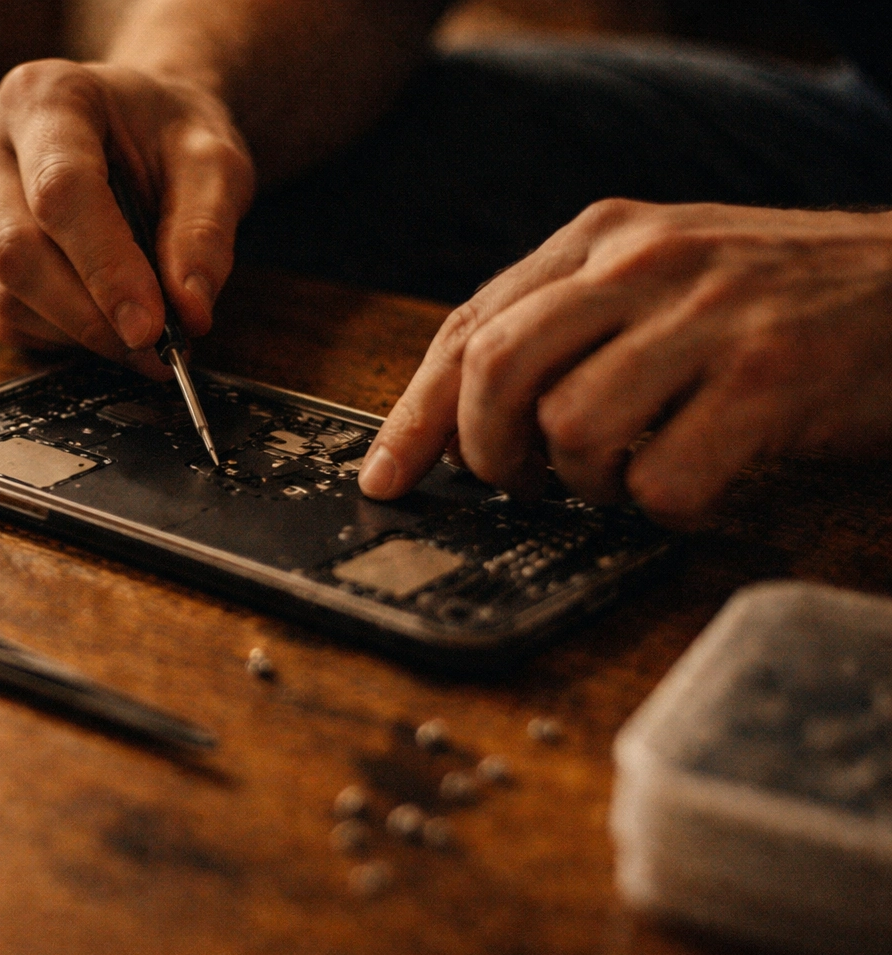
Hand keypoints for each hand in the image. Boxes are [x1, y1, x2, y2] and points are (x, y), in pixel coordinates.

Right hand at [0, 59, 254, 379]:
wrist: (131, 125)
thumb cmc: (167, 136)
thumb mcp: (214, 162)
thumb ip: (206, 230)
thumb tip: (190, 311)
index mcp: (44, 96)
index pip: (61, 192)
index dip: (106, 268)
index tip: (151, 328)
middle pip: (15, 250)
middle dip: (89, 316)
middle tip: (155, 349)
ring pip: (3, 295)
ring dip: (77, 334)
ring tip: (139, 336)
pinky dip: (57, 336)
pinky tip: (100, 320)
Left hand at [359, 199, 891, 527]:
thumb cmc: (777, 298)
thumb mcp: (659, 279)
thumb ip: (567, 325)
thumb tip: (464, 419)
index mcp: (602, 237)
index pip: (469, 328)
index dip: (414, 415)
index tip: (386, 478)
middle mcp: (643, 263)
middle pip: (495, 370)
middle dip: (485, 451)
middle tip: (517, 485)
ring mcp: (706, 316)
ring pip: (568, 427)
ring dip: (582, 483)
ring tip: (623, 477)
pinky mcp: (768, 378)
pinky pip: (661, 479)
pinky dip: (660, 508)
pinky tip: (690, 487)